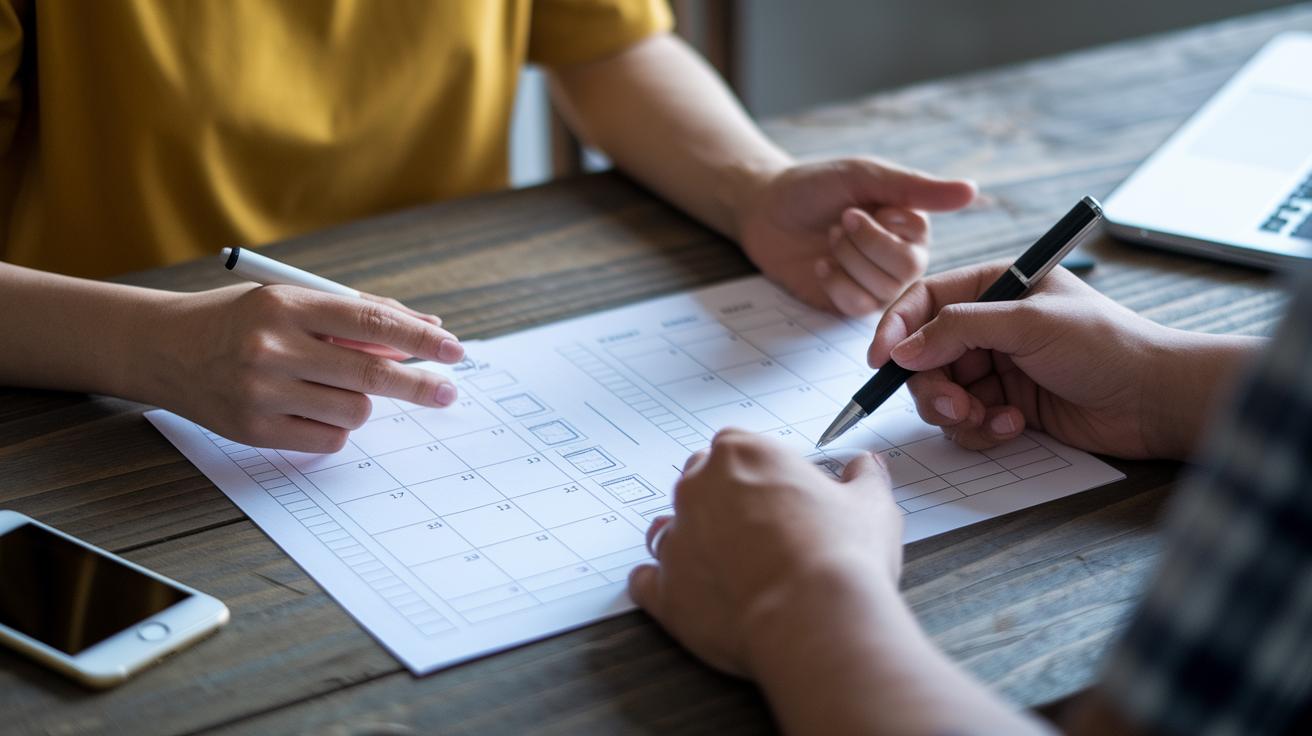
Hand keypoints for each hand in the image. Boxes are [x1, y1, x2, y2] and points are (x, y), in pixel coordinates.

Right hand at [139, 284, 464, 451]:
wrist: (164, 349)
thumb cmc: (242, 320)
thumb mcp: (294, 301)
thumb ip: (358, 315)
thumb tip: (427, 327)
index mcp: (286, 305)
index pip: (371, 323)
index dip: (419, 339)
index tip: (453, 350)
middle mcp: (272, 347)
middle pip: (370, 375)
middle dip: (418, 384)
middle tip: (446, 392)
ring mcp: (261, 392)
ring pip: (354, 412)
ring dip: (361, 404)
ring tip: (333, 388)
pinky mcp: (254, 430)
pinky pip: (328, 439)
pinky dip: (334, 427)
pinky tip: (311, 408)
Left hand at [628, 429, 900, 676]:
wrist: (814, 619)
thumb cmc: (841, 557)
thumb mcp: (870, 506)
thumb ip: (863, 479)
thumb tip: (866, 467)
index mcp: (742, 453)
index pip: (735, 447)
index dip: (758, 472)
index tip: (780, 495)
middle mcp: (697, 488)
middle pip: (697, 483)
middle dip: (722, 502)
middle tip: (760, 533)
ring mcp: (674, 539)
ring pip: (668, 529)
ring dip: (690, 541)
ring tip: (728, 568)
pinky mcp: (664, 590)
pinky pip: (646, 581)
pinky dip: (661, 586)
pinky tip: (690, 594)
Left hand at [736, 157, 975, 315]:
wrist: (765, 209)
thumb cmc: (816, 187)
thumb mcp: (864, 176)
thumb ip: (916, 187)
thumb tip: (972, 190)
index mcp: (910, 225)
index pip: (922, 239)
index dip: (889, 226)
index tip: (865, 205)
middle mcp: (899, 257)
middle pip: (908, 269)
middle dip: (867, 243)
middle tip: (841, 220)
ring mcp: (874, 283)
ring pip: (883, 290)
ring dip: (848, 259)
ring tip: (830, 236)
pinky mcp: (847, 303)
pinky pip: (857, 307)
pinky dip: (836, 283)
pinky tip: (821, 265)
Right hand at [866, 262, 1259, 459]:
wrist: (1155, 399)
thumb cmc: (1105, 345)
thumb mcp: (1027, 323)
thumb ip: (958, 329)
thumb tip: (902, 348)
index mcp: (995, 287)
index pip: (924, 301)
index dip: (896, 329)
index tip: (881, 362)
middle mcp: (990, 327)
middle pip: (924, 356)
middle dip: (932, 386)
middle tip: (955, 407)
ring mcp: (997, 369)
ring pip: (941, 394)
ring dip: (958, 413)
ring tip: (992, 419)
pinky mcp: (1007, 407)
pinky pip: (967, 423)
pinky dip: (983, 430)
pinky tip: (1017, 426)